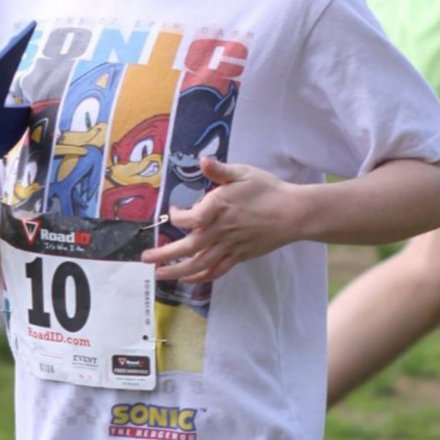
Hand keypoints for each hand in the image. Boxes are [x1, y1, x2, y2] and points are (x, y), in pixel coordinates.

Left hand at [141, 157, 298, 284]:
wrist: (293, 213)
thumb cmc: (268, 190)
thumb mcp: (244, 173)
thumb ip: (220, 170)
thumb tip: (202, 160)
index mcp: (219, 208)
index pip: (189, 218)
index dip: (177, 215)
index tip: (174, 210)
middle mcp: (221, 231)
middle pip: (188, 247)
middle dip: (164, 254)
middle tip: (145, 258)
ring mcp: (230, 246)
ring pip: (199, 264)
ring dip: (177, 270)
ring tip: (160, 274)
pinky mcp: (239, 256)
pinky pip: (216, 270)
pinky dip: (201, 277)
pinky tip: (188, 279)